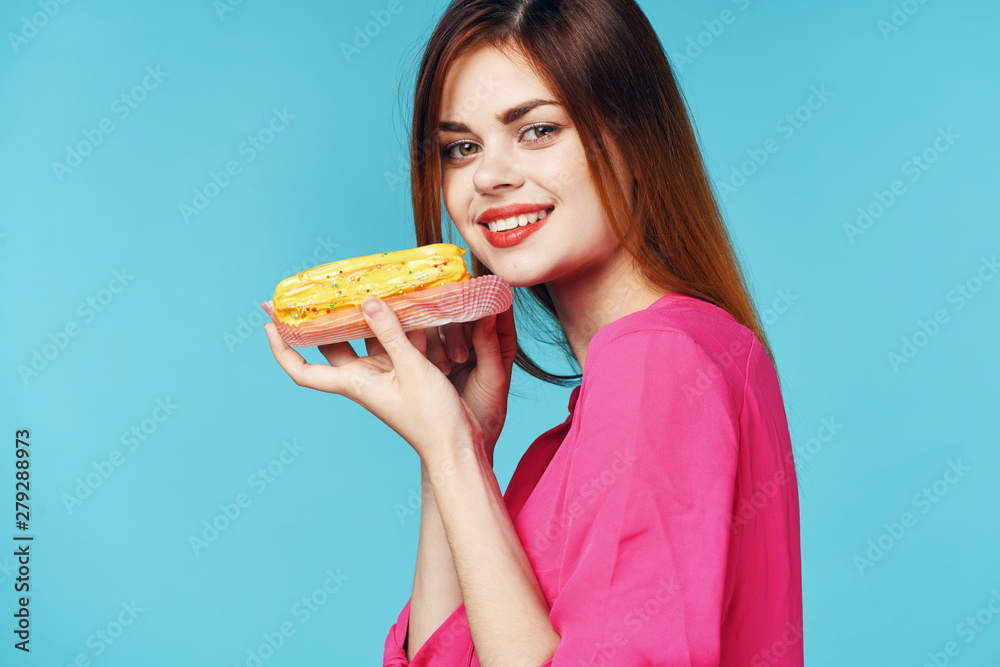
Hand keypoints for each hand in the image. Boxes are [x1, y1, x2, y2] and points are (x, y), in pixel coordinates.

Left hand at [263, 297, 513, 464]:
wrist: (455, 444)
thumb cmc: (430, 417)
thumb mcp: (410, 370)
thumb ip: (389, 334)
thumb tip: (367, 302)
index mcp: (354, 383)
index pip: (303, 370)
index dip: (282, 349)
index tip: (269, 324)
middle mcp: (363, 377)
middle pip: (333, 343)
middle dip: (323, 319)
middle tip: (316, 291)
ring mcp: (385, 373)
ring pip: (365, 337)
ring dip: (362, 316)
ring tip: (359, 286)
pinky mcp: (406, 370)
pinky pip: (393, 340)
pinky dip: (394, 323)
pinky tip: (403, 302)